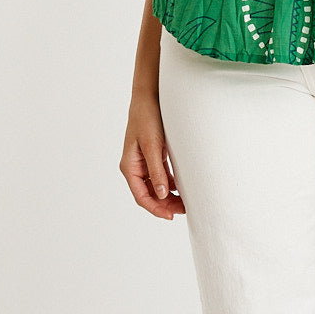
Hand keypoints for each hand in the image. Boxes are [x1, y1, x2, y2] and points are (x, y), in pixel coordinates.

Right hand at [120, 94, 184, 218]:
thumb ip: (157, 171)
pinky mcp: (153, 157)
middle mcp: (134, 167)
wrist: (149, 98)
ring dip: (168, 196)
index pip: (141, 196)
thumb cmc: (147, 119)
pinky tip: (182, 188)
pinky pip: (161, 177)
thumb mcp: (153, 146)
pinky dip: (170, 184)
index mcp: (129, 167)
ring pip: (156, 187)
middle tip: (183, 210)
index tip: (171, 215)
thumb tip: (162, 194)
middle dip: (164, 204)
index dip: (156, 208)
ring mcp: (143, 163)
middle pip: (149, 194)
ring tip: (185, 202)